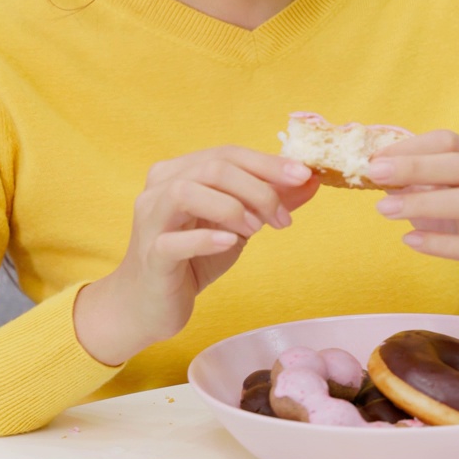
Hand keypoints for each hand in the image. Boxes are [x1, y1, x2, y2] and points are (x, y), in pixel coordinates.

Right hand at [74, 146, 317, 364]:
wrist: (148, 305)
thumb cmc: (192, 259)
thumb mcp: (235, 226)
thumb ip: (266, 201)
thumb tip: (310, 181)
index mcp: (179, 171)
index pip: (227, 153)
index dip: (268, 162)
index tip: (304, 175)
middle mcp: (159, 187)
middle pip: (213, 168)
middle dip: (258, 188)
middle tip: (283, 219)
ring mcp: (150, 220)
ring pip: (187, 192)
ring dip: (232, 207)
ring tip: (256, 230)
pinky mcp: (150, 256)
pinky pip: (174, 241)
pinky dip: (206, 237)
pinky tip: (230, 242)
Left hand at [366, 129, 458, 317]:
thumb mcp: (455, 193)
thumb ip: (421, 182)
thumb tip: (374, 173)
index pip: (448, 141)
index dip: (411, 146)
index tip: (376, 156)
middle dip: (414, 167)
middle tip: (374, 173)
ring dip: (422, 203)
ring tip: (384, 210)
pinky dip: (439, 243)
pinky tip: (410, 241)